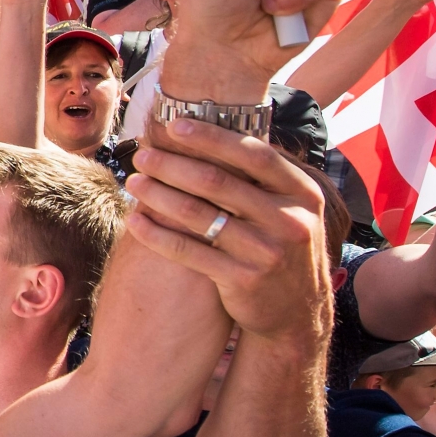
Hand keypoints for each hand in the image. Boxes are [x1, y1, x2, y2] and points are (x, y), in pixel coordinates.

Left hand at [123, 121, 330, 346]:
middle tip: (141, 154)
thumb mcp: (288, 208)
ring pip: (199, 215)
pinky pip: (190, 250)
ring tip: (133, 181)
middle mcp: (290, 220)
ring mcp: (267, 252)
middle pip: (218, 182)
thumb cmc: (280, 245)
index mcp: (302, 193)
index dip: (212, 137)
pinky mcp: (244, 280)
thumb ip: (260, 177)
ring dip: (159, 195)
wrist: (297, 311)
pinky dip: (158, 234)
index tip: (175, 125)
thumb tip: (213, 130)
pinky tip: (135, 221)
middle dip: (173, 165)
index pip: (253, 154)